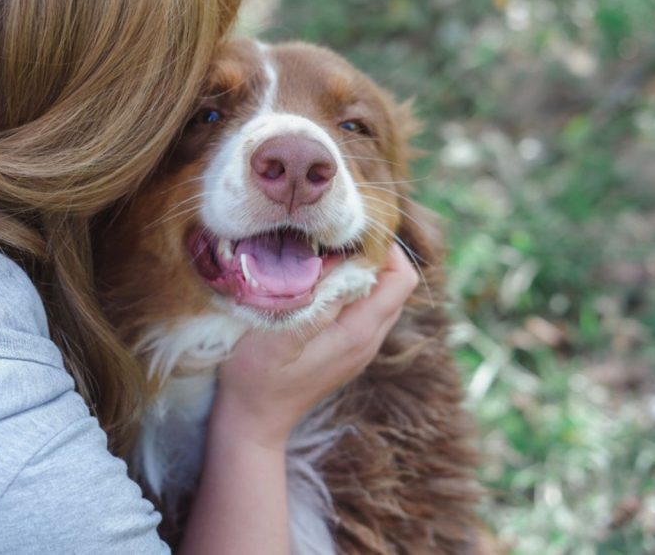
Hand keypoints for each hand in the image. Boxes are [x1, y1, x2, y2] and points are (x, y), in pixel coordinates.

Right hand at [210, 243, 418, 450]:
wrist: (252, 423)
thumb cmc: (256, 377)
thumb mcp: (279, 335)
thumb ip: (317, 302)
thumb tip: (346, 266)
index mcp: (358, 332)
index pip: (402, 279)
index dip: (385, 248)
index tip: (348, 231)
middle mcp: (368, 340)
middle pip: (395, 285)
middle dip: (373, 254)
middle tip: (333, 238)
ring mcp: (359, 348)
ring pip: (381, 297)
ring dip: (361, 271)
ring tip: (322, 257)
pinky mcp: (346, 351)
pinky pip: (364, 310)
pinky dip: (351, 289)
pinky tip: (317, 284)